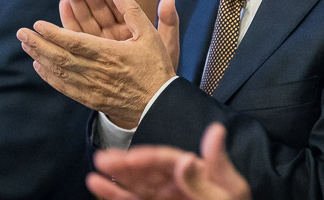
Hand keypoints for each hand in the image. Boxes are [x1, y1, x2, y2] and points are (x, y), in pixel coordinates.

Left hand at [17, 0, 175, 127]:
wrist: (159, 106)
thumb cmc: (156, 69)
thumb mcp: (152, 36)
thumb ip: (133, 11)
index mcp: (111, 54)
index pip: (75, 42)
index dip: (54, 33)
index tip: (37, 24)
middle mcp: (98, 72)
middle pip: (61, 57)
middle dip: (39, 44)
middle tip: (21, 33)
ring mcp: (92, 88)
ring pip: (60, 72)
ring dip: (40, 57)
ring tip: (26, 45)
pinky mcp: (91, 100)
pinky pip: (65, 88)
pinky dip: (50, 77)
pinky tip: (39, 66)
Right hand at [87, 123, 250, 199]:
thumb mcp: (229, 193)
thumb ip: (215, 168)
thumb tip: (213, 131)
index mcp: (197, 171)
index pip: (167, 159)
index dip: (147, 157)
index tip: (129, 158)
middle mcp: (177, 183)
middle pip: (147, 170)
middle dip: (125, 164)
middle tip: (102, 158)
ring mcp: (164, 198)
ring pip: (136, 186)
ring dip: (116, 179)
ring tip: (94, 173)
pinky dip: (116, 196)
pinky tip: (99, 187)